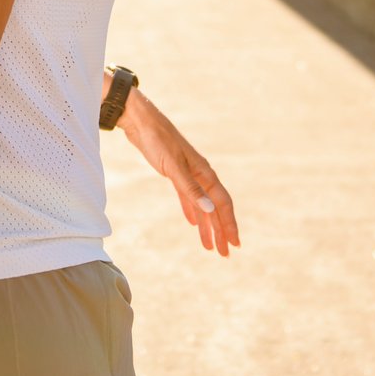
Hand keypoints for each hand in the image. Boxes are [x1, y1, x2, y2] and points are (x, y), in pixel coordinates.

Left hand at [117, 88, 239, 256]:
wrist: (140, 121)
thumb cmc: (157, 140)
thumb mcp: (173, 166)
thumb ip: (190, 189)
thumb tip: (209, 210)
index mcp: (204, 173)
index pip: (222, 203)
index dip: (229, 224)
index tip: (234, 244)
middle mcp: (200, 174)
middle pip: (215, 208)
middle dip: (221, 231)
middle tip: (224, 254)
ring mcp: (188, 174)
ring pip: (202, 205)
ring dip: (207, 226)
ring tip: (209, 246)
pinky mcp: (175, 173)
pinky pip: (189, 198)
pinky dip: (193, 211)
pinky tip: (194, 224)